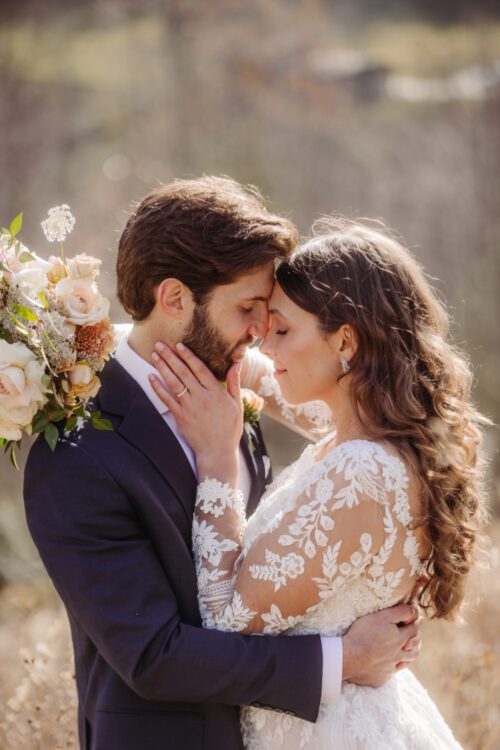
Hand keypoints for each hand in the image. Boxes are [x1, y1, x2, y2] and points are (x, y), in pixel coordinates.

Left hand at [149, 342, 242, 480]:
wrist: (217, 452)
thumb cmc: (229, 429)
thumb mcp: (237, 405)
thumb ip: (234, 382)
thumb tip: (236, 362)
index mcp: (217, 393)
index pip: (201, 370)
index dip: (189, 356)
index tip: (179, 345)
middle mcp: (202, 398)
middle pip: (184, 373)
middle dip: (171, 357)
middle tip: (160, 344)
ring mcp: (190, 408)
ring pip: (174, 384)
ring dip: (163, 368)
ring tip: (154, 355)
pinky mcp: (181, 418)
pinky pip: (167, 400)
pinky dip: (158, 388)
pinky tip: (151, 377)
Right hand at [341, 603, 421, 687]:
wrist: (347, 657)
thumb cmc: (363, 634)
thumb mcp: (382, 616)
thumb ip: (400, 612)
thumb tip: (414, 610)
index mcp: (399, 640)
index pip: (414, 630)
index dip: (416, 622)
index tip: (417, 618)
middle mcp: (397, 655)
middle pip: (413, 650)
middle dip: (416, 642)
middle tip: (415, 636)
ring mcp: (389, 669)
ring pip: (405, 663)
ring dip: (407, 657)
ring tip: (406, 652)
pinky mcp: (380, 678)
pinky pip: (389, 674)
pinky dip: (391, 669)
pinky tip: (387, 665)